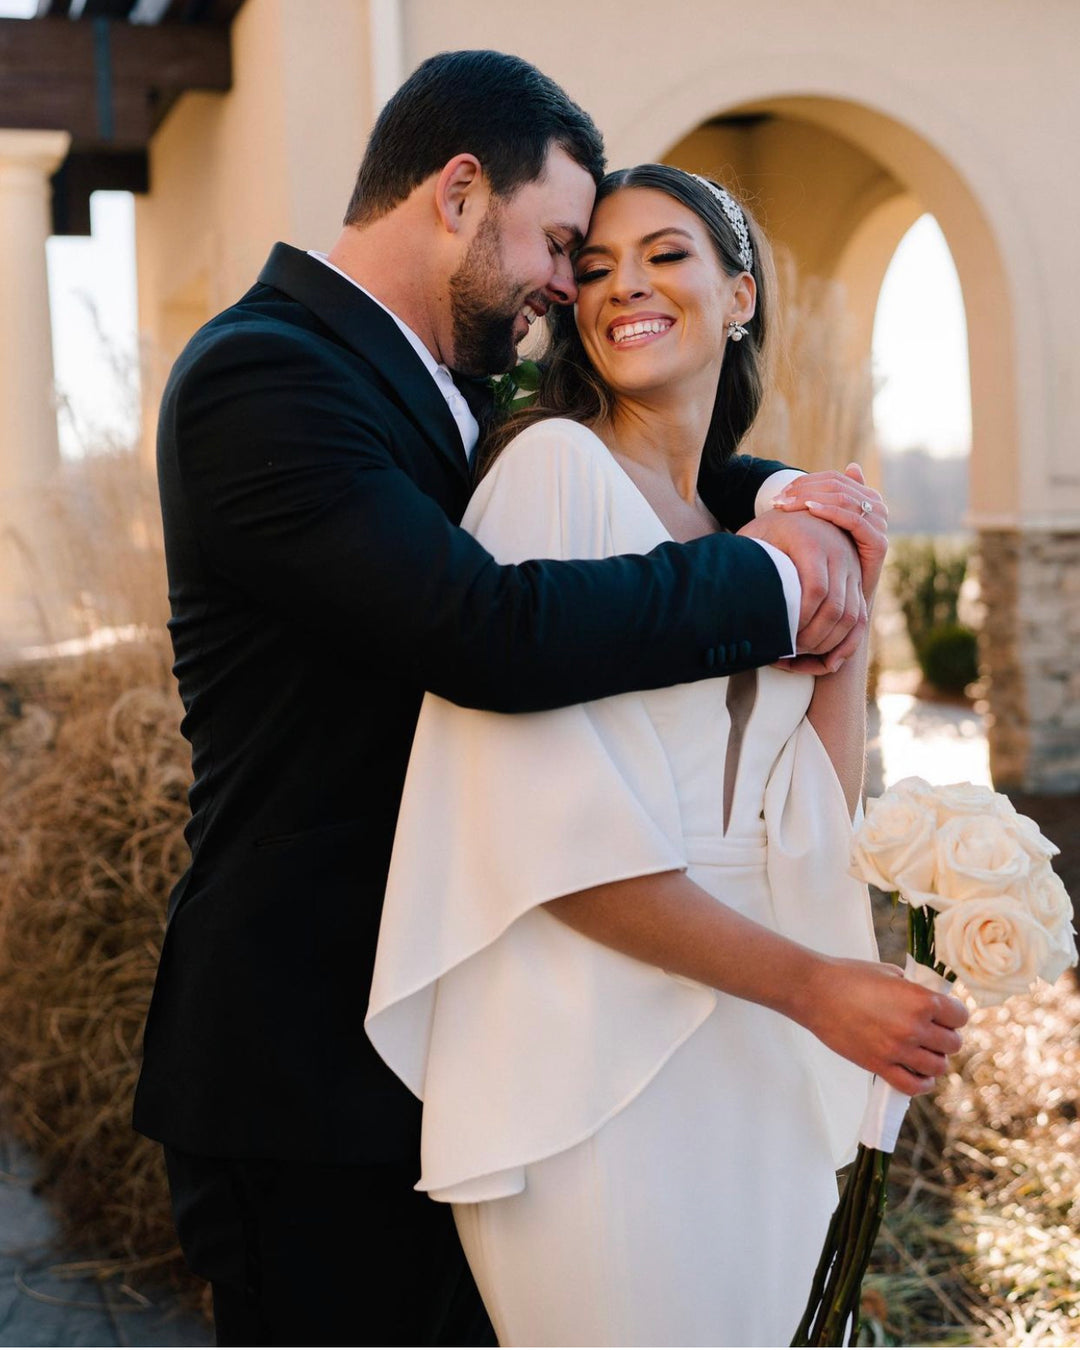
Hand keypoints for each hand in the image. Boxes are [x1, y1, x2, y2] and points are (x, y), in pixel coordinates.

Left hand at [738, 507, 864, 671]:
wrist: (799, 513)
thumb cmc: (767, 531)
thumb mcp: (754, 539)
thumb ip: (744, 561)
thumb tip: (725, 595)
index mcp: (811, 541)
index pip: (815, 589)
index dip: (799, 620)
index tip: (780, 638)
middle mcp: (839, 554)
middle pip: (836, 608)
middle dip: (812, 639)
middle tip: (786, 654)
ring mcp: (853, 569)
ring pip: (852, 617)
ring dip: (827, 644)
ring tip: (799, 657)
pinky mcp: (858, 582)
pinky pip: (860, 618)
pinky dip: (845, 643)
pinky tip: (824, 662)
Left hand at [771, 464, 889, 600]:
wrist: (840, 603)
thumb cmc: (824, 565)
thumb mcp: (818, 530)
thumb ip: (819, 502)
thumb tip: (838, 469)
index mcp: (863, 499)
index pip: (833, 479)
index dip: (805, 482)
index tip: (779, 493)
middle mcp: (876, 508)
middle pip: (838, 486)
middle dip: (804, 490)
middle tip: (778, 500)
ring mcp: (879, 525)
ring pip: (844, 499)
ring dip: (811, 498)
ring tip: (785, 505)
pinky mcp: (879, 543)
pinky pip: (854, 520)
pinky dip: (831, 511)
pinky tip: (809, 510)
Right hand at [796, 955, 968, 1095]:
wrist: (814, 991)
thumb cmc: (849, 976)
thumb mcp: (890, 973)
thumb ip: (914, 989)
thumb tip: (931, 1001)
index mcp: (920, 1000)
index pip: (960, 1016)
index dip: (955, 1015)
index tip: (947, 1016)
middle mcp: (914, 1027)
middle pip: (953, 1044)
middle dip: (945, 1038)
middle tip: (932, 1033)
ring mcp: (897, 1050)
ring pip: (937, 1067)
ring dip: (934, 1060)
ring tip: (923, 1052)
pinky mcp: (879, 1066)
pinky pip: (913, 1085)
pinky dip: (921, 1083)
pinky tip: (917, 1073)